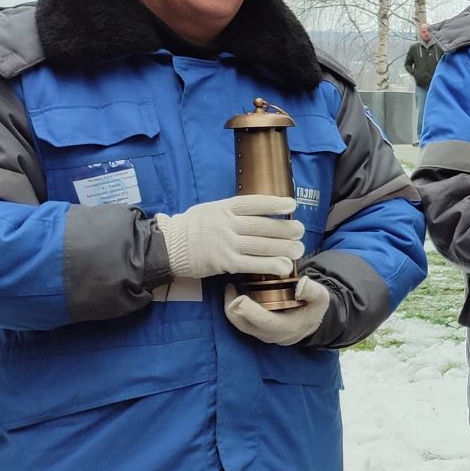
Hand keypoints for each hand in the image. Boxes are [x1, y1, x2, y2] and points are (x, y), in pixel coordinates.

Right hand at [153, 195, 304, 278]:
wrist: (168, 246)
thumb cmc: (192, 227)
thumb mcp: (210, 210)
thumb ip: (232, 210)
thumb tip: (260, 210)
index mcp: (224, 208)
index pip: (254, 203)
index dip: (274, 204)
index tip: (291, 205)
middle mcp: (226, 224)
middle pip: (262, 226)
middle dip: (285, 229)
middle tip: (300, 231)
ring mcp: (225, 244)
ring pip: (261, 245)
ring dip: (283, 248)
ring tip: (299, 249)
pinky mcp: (224, 262)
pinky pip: (251, 264)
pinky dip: (269, 265)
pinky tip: (283, 266)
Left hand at [224, 275, 329, 346]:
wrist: (312, 322)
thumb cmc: (314, 307)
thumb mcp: (320, 297)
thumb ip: (312, 290)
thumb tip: (301, 284)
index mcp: (288, 326)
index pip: (264, 321)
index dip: (249, 310)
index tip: (239, 296)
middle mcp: (272, 335)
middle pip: (245, 325)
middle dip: (233, 307)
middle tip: (229, 286)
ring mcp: (263, 335)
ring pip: (240, 324)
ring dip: (231, 307)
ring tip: (230, 288)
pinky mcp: (257, 331)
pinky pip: (241, 322)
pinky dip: (235, 309)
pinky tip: (234, 293)